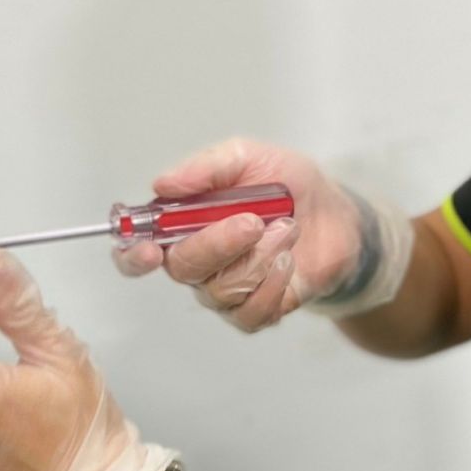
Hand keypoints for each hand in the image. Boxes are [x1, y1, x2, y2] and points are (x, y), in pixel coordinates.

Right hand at [116, 139, 408, 329]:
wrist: (337, 216)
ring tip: (286, 230)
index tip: (150, 251)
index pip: (136, 251)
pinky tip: (288, 262)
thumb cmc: (288, 185)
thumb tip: (162, 183)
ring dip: (259, 258)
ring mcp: (224, 291)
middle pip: (182, 269)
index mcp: (181, 225)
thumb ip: (206, 168)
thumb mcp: (249, 158)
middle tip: (253, 221)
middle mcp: (196, 262)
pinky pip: (251, 312)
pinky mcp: (256, 311)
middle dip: (218, 244)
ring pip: (221, 290)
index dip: (133, 256)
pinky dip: (273, 284)